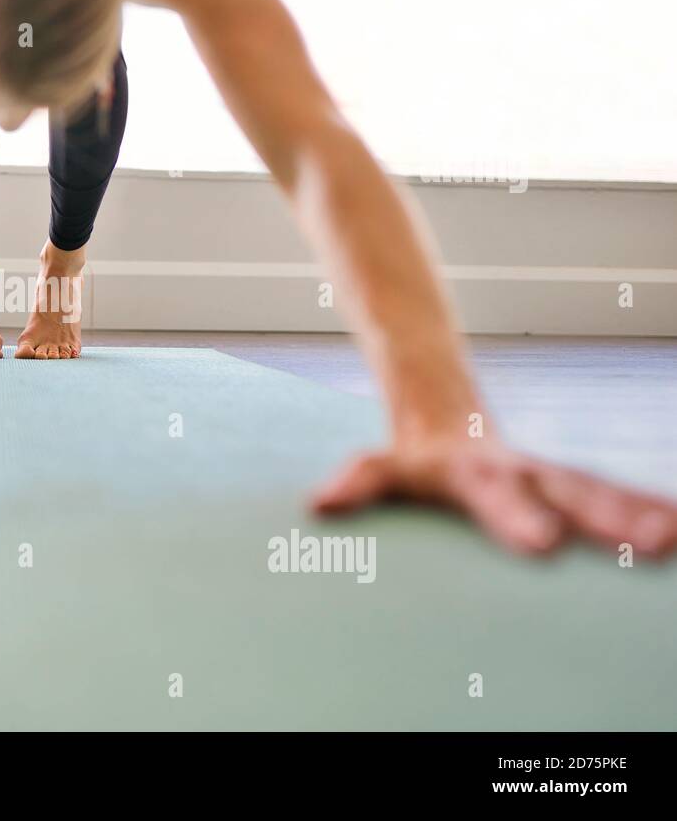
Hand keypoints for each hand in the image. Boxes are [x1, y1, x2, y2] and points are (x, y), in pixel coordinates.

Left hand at [312, 437, 676, 557]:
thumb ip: (359, 481)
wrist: (446, 418)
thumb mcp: (382, 466)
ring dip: (640, 514)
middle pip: (567, 491)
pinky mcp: (569, 487)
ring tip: (676, 538)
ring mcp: (550, 476)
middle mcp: (522, 469)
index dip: (518, 517)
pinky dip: (650, 509)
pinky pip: (615, 498)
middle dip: (608, 518)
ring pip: (601, 492)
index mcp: (474, 471)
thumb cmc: (413, 459)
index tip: (545, 544)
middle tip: (650, 542)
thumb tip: (320, 502)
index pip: (496, 496)